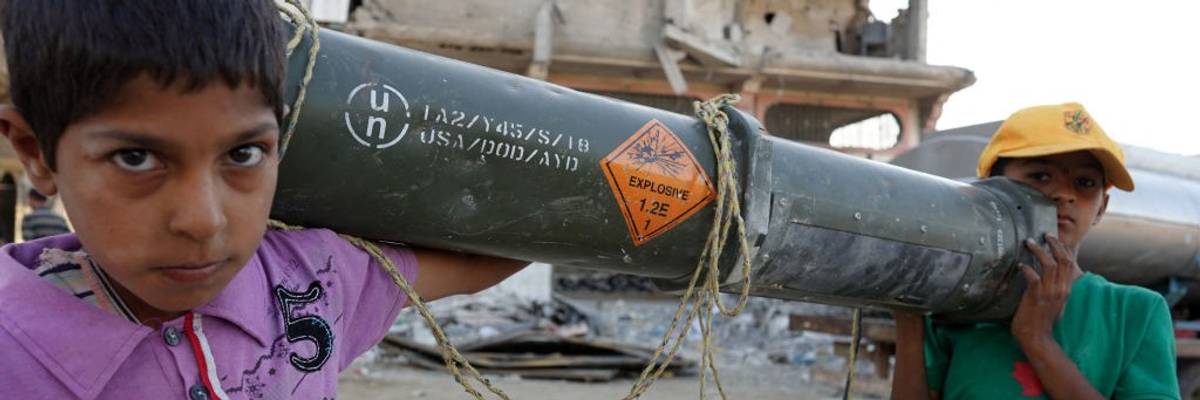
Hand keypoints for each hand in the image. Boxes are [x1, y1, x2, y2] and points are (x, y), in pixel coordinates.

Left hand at [1011, 234, 1082, 350]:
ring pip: (1049, 264)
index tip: (1055, 239)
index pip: (1070, 263)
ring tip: (1029, 242)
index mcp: (1066, 289)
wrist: (1036, 337)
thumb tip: (1047, 276)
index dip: (1064, 248)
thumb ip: (1053, 288)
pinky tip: (1020, 265)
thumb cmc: (1041, 320)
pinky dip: (1027, 268)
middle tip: (1045, 235)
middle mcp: (1061, 289)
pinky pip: (1033, 276)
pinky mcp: (1036, 296)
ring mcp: (1049, 292)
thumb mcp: (1053, 302)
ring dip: (1039, 251)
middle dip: (1055, 244)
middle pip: (1063, 260)